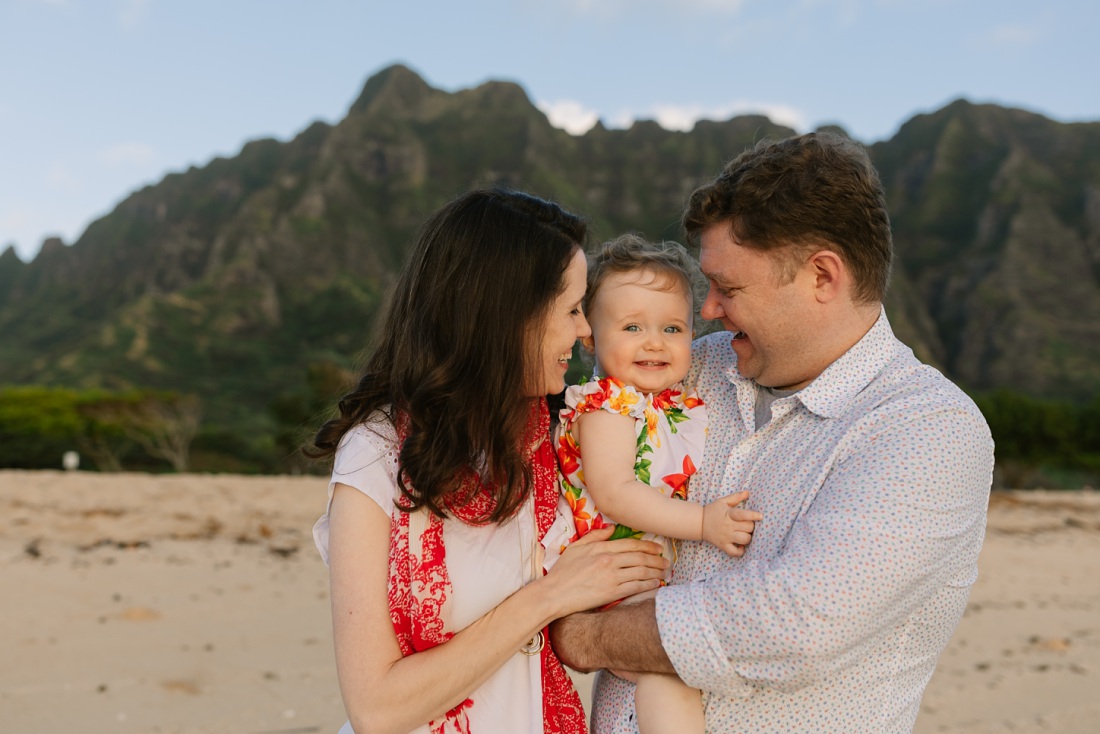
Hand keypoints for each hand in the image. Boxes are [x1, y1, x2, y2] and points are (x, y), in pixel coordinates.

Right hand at [539, 527, 667, 617]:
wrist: (554, 594)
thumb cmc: (563, 571)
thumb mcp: (576, 547)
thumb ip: (594, 536)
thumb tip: (611, 528)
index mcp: (601, 548)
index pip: (630, 544)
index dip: (647, 545)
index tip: (658, 548)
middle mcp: (609, 560)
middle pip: (640, 557)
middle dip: (656, 559)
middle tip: (666, 561)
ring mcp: (611, 577)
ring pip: (641, 571)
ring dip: (656, 572)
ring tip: (664, 572)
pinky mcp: (612, 593)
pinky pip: (636, 587)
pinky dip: (648, 585)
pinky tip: (655, 584)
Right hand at [702, 491, 761, 556]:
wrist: (698, 523)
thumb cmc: (712, 511)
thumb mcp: (723, 501)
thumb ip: (736, 497)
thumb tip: (748, 492)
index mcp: (729, 514)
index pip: (743, 515)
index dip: (753, 515)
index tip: (760, 516)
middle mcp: (728, 526)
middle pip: (748, 528)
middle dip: (751, 526)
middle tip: (748, 525)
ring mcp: (726, 537)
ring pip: (744, 539)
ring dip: (748, 537)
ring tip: (745, 534)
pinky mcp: (723, 545)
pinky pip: (734, 552)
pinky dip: (740, 551)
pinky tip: (741, 546)